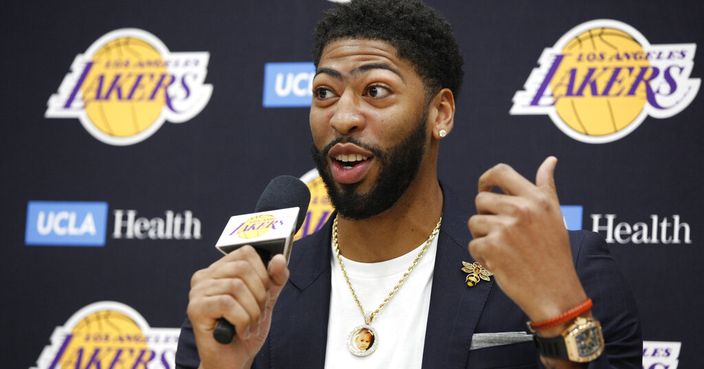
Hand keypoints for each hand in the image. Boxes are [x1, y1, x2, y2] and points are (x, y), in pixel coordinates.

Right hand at [187, 246, 288, 368]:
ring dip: (252, 311)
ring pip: (236, 286)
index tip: (266, 291)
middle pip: (242, 268)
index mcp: (219, 270)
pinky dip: (242, 320)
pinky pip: (227, 303)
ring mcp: (197, 292)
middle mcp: (204, 277)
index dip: (263, 271)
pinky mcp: (195, 309)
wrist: (232, 361)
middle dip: (260, 293)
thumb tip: (280, 259)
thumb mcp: (266, 300)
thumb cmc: (245, 329)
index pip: (245, 252)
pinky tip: (241, 331)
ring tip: (251, 325)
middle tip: (259, 313)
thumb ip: (274, 279)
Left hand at [467, 156, 586, 322]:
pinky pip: (473, 244)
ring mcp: (505, 228)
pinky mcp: (492, 247)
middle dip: (485, 216)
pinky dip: (482, 256)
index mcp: (536, 198)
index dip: (487, 178)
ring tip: (504, 250)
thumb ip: (546, 187)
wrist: (555, 292)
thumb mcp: (555, 216)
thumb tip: (550, 160)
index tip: (485, 188)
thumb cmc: (554, 254)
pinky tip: (500, 264)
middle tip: (502, 234)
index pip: (501, 172)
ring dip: (483, 237)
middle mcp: (521, 209)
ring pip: (474, 222)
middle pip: (481, 199)